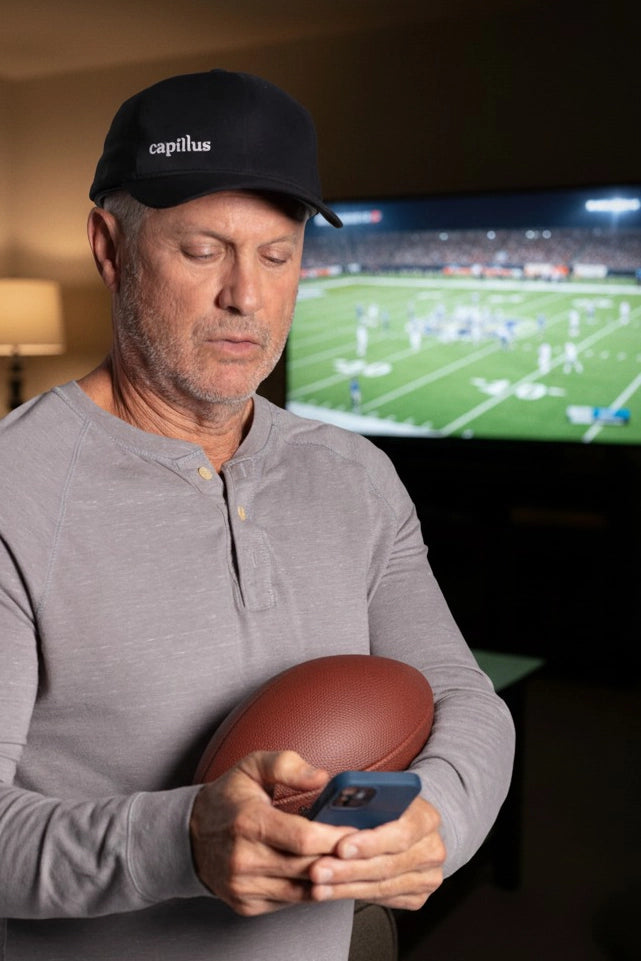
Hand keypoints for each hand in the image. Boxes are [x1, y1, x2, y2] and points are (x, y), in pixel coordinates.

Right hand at [190, 750, 354, 915]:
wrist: (189, 836)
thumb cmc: (227, 799)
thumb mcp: (252, 766)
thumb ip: (287, 765)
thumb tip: (321, 777)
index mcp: (248, 821)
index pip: (303, 838)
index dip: (335, 837)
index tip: (356, 832)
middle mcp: (244, 858)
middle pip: (307, 866)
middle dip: (338, 858)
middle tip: (361, 847)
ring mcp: (243, 886)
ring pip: (302, 889)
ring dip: (327, 877)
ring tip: (345, 861)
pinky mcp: (246, 904)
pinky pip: (289, 901)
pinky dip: (308, 889)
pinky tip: (318, 873)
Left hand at [307, 796, 445, 909]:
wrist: (411, 827)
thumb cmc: (388, 806)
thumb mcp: (378, 794)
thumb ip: (361, 800)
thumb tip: (333, 806)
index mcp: (426, 817)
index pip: (401, 832)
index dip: (370, 842)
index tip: (340, 847)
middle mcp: (432, 849)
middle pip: (388, 865)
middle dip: (348, 869)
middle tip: (317, 870)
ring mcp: (428, 876)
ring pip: (382, 886)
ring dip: (345, 887)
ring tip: (317, 885)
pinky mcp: (418, 897)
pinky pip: (382, 899)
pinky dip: (352, 895)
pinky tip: (330, 891)